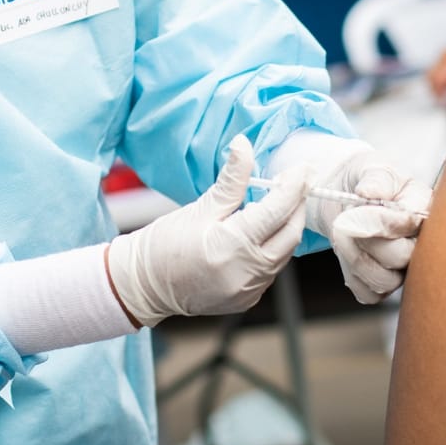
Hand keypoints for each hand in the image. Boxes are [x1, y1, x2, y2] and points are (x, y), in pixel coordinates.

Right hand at [107, 137, 308, 326]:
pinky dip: (273, 249)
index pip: (276, 211)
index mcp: (230, 246)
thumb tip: (244, 145)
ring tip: (280, 205)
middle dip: (297, 207)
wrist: (143, 284)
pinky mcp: (247, 299)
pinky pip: (272, 270)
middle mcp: (244, 273)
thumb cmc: (166, 244)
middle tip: (298, 184)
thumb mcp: (200, 207)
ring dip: (286, 228)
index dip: (293, 187)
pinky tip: (264, 233)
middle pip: (290, 234)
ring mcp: (247, 291)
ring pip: (284, 254)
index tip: (301, 170)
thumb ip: (231, 179)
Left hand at [314, 150, 432, 304]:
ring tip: (342, 231)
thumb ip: (376, 179)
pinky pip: (368, 293)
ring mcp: (404, 268)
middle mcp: (420, 243)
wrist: (344, 196)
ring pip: (385, 280)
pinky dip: (351, 274)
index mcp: (425, 210)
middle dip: (367, 238)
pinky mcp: (383, 286)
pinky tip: (348, 251)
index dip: (384, 218)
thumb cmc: (366, 180)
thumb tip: (370, 193)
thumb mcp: (372, 167)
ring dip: (355, 256)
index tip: (360, 200)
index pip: (413, 224)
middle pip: (402, 256)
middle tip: (346, 219)